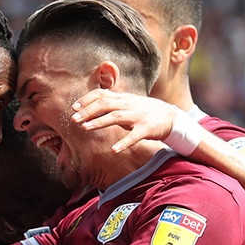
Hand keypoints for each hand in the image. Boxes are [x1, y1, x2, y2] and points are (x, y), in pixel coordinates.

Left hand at [71, 89, 198, 152]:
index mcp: (123, 98)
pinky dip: (124, 143)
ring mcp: (138, 116)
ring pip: (116, 117)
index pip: (101, 94)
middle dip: (88, 111)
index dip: (87, 100)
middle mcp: (129, 105)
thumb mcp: (128, 103)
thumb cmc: (145, 111)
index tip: (74, 107)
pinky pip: (134, 136)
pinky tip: (114, 150)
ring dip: (99, 122)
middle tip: (73, 119)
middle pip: (105, 104)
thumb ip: (112, 103)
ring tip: (84, 128)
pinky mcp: (147, 129)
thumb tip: (92, 104)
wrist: (171, 117)